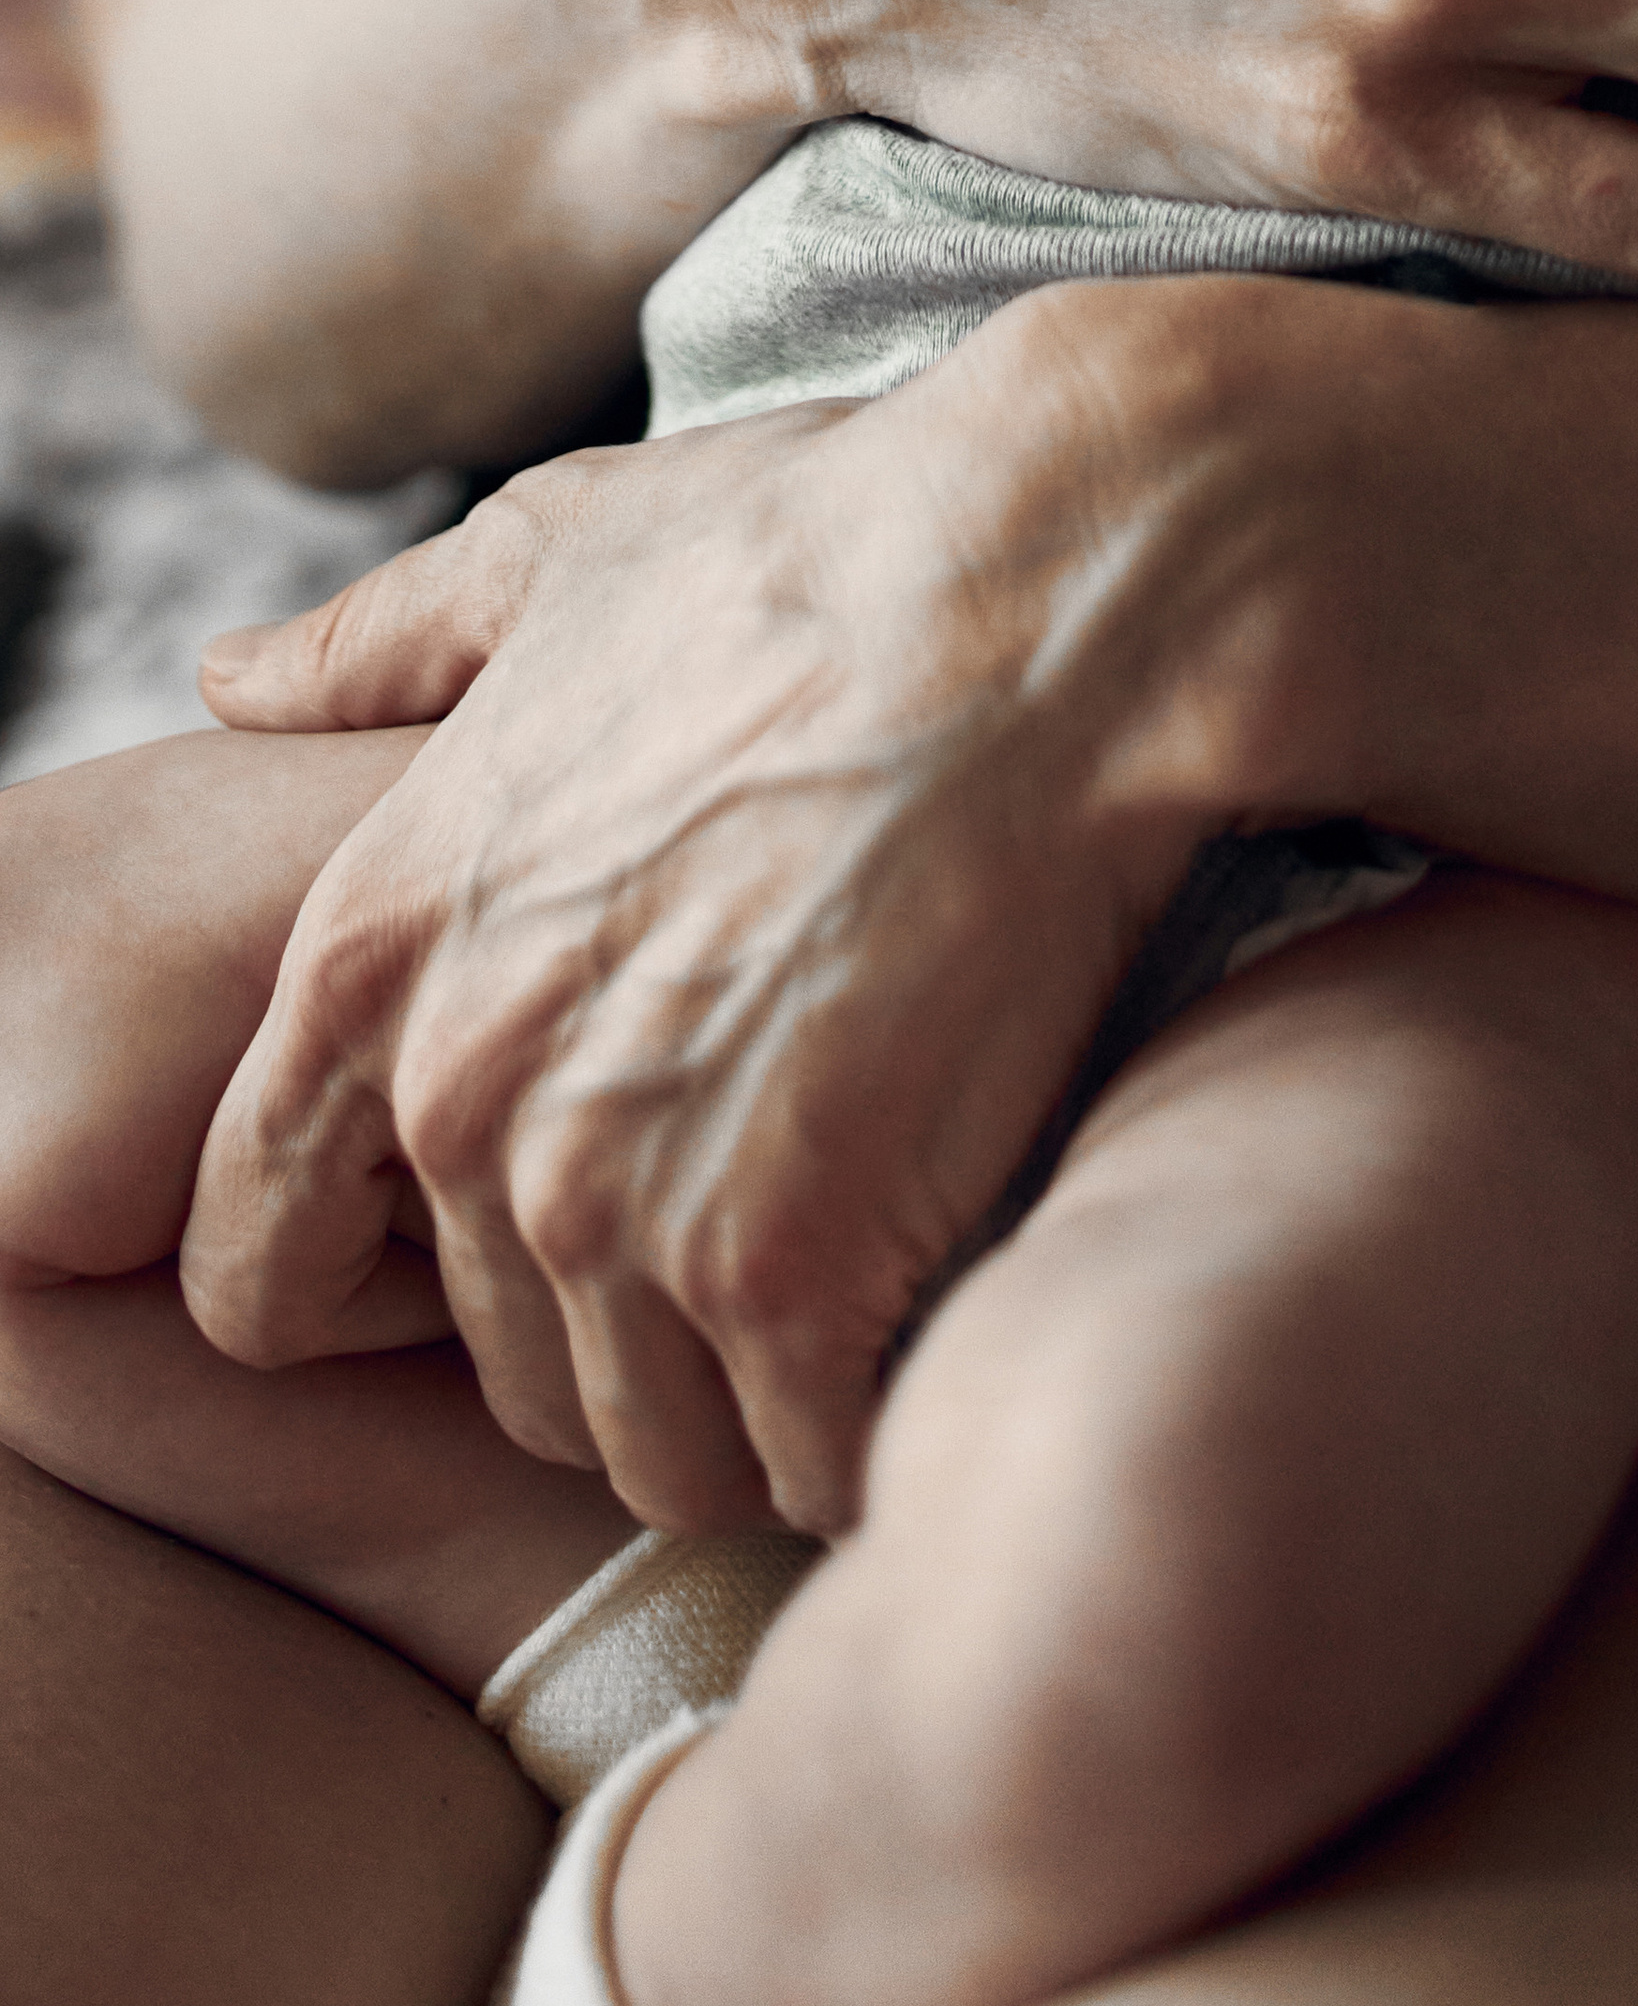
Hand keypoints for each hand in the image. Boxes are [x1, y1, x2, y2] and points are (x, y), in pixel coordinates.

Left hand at [180, 317, 1286, 1536]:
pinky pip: (803, 1457)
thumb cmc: (821, 547)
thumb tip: (231, 666)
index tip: (523, 1243)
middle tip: (764, 1245)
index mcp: (373, 955)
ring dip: (754, 1403)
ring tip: (866, 1290)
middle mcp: (460, 1104)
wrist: (1038, 594)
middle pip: (494, 1374)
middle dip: (622, 1338)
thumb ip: (381, 638)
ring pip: (650, 1447)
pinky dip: (872, 1419)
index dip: (375, 1286)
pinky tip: (943, 1309)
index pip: (254, 1259)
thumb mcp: (554, 555)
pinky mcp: (792, 1266)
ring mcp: (617, 1203)